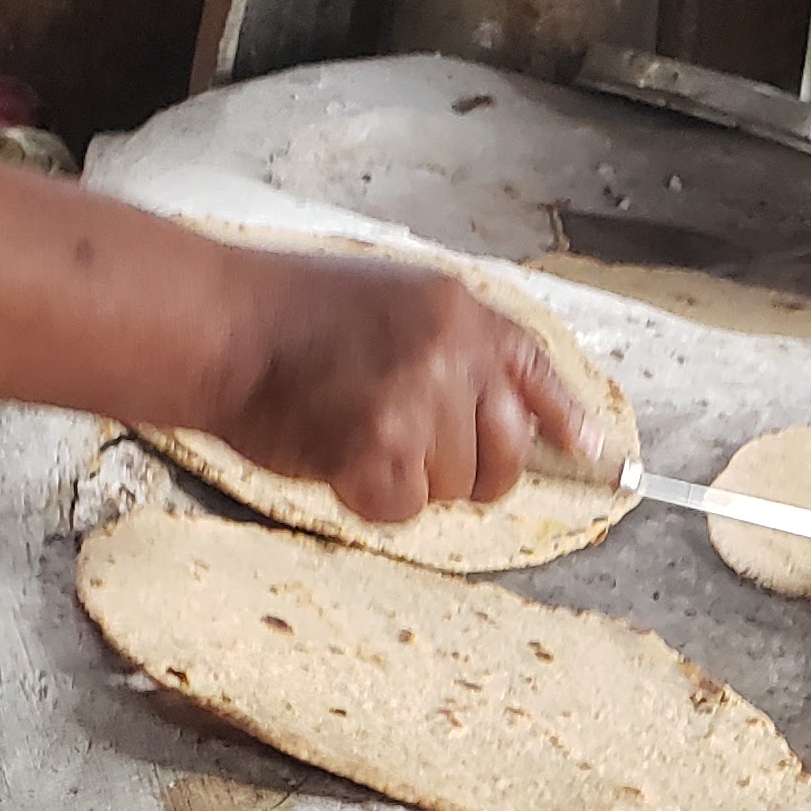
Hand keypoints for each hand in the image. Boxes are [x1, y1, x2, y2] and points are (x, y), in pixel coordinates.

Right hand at [193, 251, 605, 522]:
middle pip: (505, 454)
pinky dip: (369, 498)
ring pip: (454, 488)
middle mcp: (451, 353)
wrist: (220, 326)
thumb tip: (518, 413)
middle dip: (467, 468)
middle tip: (404, 444)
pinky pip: (404, 509)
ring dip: (407, 479)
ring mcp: (417, 401)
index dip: (563, 416)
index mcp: (458, 311)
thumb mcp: (393, 301)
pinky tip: (336, 456)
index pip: (535, 370)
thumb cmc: (291, 316)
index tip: (590, 450)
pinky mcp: (379, 448)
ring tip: (352, 429)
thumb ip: (455, 348)